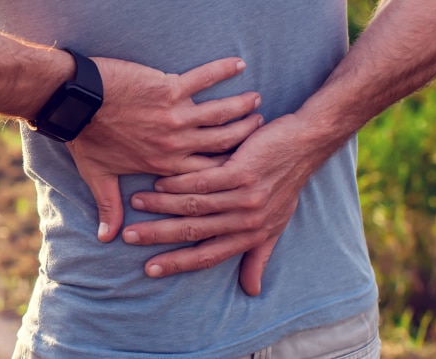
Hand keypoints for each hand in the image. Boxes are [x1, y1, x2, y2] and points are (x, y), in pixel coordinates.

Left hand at [67, 56, 262, 241]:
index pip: (205, 174)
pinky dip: (221, 70)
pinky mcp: (169, 87)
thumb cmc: (85, 137)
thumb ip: (108, 206)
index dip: (229, 171)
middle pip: (222, 143)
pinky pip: (203, 78)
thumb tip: (108, 238)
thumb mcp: (97, 175)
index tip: (248, 168)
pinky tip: (238, 64)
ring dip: (240, 107)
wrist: (76, 102)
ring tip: (257, 103)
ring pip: (219, 114)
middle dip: (245, 136)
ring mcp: (174, 115)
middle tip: (264, 130)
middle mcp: (175, 143)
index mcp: (163, 164)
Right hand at [122, 113, 333, 294]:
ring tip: (136, 203)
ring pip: (194, 205)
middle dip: (159, 236)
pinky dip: (179, 183)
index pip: (208, 255)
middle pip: (196, 232)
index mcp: (252, 236)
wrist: (304, 144)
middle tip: (130, 237)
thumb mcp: (276, 224)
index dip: (178, 263)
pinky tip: (159, 182)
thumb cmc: (287, 182)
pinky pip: (203, 181)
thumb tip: (251, 291)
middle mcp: (248, 221)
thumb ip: (259, 257)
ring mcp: (246, 197)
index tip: (150, 269)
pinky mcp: (242, 172)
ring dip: (162, 205)